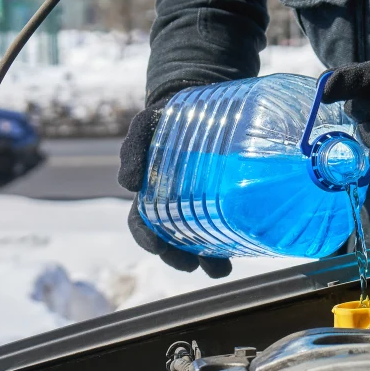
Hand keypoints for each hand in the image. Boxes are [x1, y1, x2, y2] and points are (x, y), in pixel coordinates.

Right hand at [118, 104, 232, 277]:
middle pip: (172, 241)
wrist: (194, 101)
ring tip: (221, 269)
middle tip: (193, 266)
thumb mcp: (143, 127)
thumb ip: (132, 150)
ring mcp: (198, 204)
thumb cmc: (162, 118)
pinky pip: (225, 224)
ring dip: (208, 259)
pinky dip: (231, 240)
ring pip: (200, 239)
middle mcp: (172, 206)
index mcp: (150, 195)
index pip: (142, 225)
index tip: (156, 247)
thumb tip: (127, 185)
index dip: (147, 239)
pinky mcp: (222, 198)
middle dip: (180, 257)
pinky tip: (242, 246)